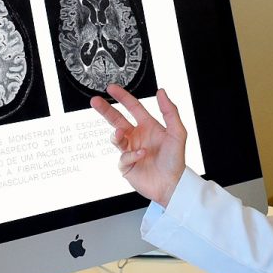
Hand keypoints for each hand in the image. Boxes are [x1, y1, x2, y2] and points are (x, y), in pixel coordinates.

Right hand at [90, 84, 186, 206]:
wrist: (173, 184)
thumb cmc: (176, 159)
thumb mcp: (177, 132)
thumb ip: (170, 111)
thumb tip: (161, 91)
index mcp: (149, 126)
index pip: (133, 107)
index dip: (123, 97)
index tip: (111, 88)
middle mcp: (138, 136)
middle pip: (117, 120)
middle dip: (105, 110)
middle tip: (95, 101)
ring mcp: (130, 150)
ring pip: (116, 138)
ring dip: (117, 135)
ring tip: (121, 134)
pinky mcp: (126, 165)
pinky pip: (123, 157)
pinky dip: (131, 155)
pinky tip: (141, 155)